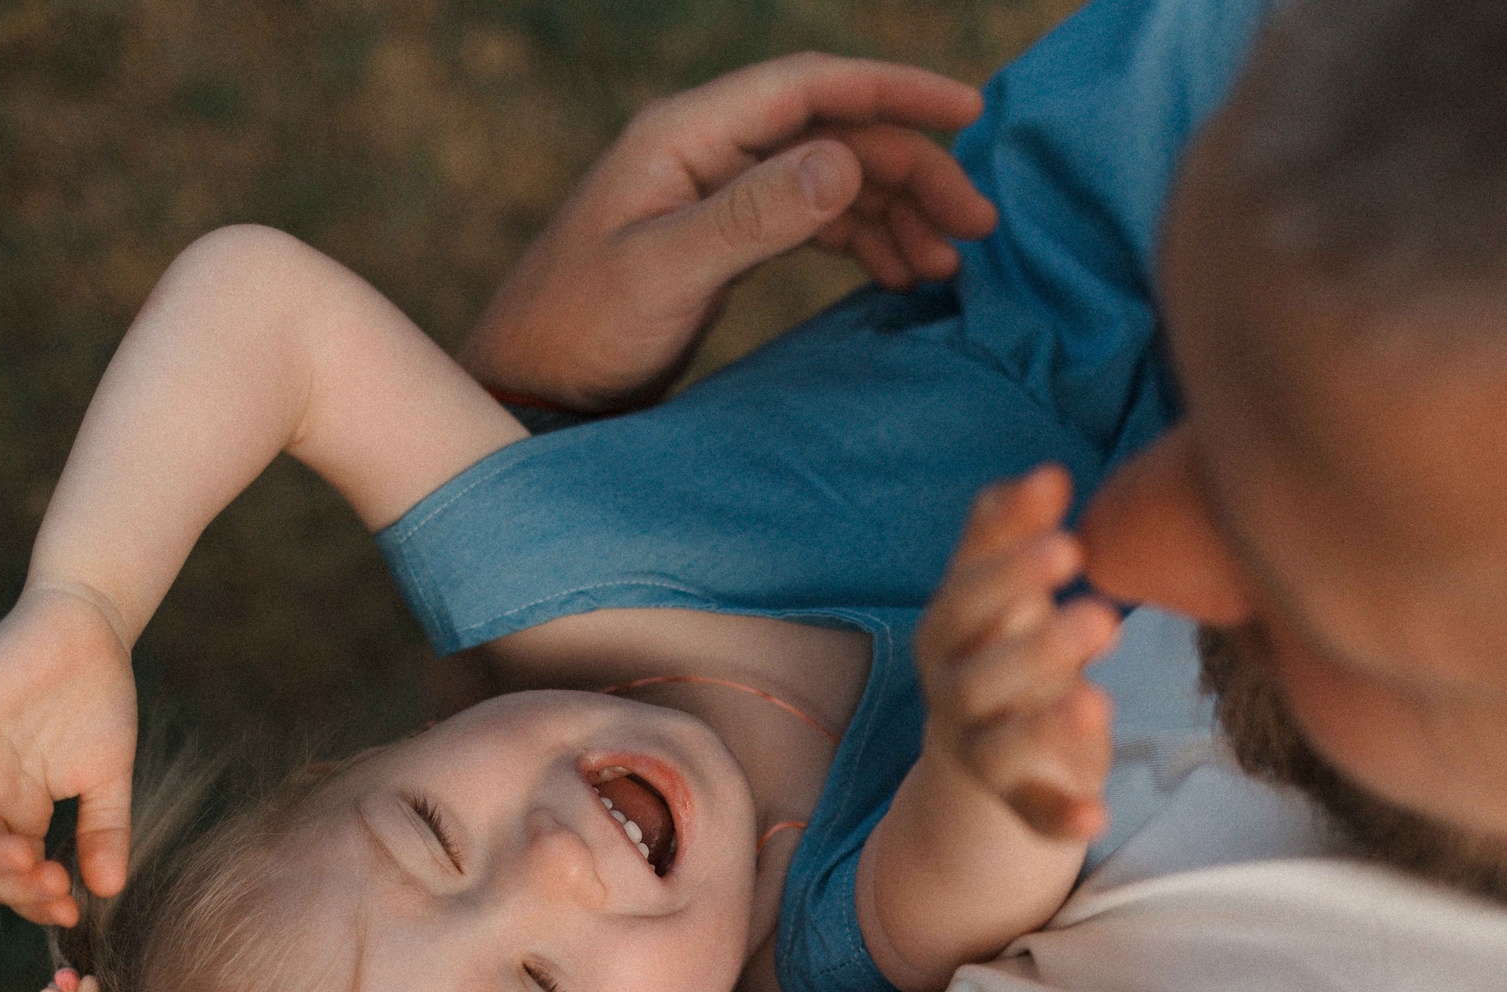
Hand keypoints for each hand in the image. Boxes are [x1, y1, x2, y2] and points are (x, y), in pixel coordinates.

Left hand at [0, 585, 138, 927]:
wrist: (90, 629)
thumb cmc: (99, 699)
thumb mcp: (109, 777)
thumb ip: (104, 831)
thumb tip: (108, 889)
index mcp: (18, 811)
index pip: (11, 875)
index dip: (33, 901)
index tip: (69, 911)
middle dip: (10, 887)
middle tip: (51, 885)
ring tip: (24, 860)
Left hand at [460, 53, 997, 413]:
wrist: (527, 390)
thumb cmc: (577, 331)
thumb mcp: (664, 273)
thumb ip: (752, 217)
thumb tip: (843, 157)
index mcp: (687, 135)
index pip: (810, 86)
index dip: (894, 91)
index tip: (970, 114)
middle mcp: (705, 151)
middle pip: (834, 134)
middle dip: (912, 170)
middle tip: (979, 226)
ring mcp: (715, 195)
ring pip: (831, 180)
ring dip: (895, 213)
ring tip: (948, 265)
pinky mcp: (722, 242)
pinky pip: (812, 222)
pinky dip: (864, 242)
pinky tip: (903, 276)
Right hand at [917, 468, 1119, 841]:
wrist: (978, 765)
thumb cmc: (1004, 650)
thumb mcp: (1000, 594)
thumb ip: (1014, 534)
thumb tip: (1048, 474)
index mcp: (950, 629)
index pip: (966, 590)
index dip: (1009, 560)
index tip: (1068, 534)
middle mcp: (953, 690)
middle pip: (980, 671)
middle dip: (1035, 644)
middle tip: (1101, 614)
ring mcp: (978, 750)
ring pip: (999, 743)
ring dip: (1045, 724)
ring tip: (1098, 702)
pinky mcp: (1012, 801)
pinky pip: (1031, 815)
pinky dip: (1060, 819)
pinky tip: (1097, 815)